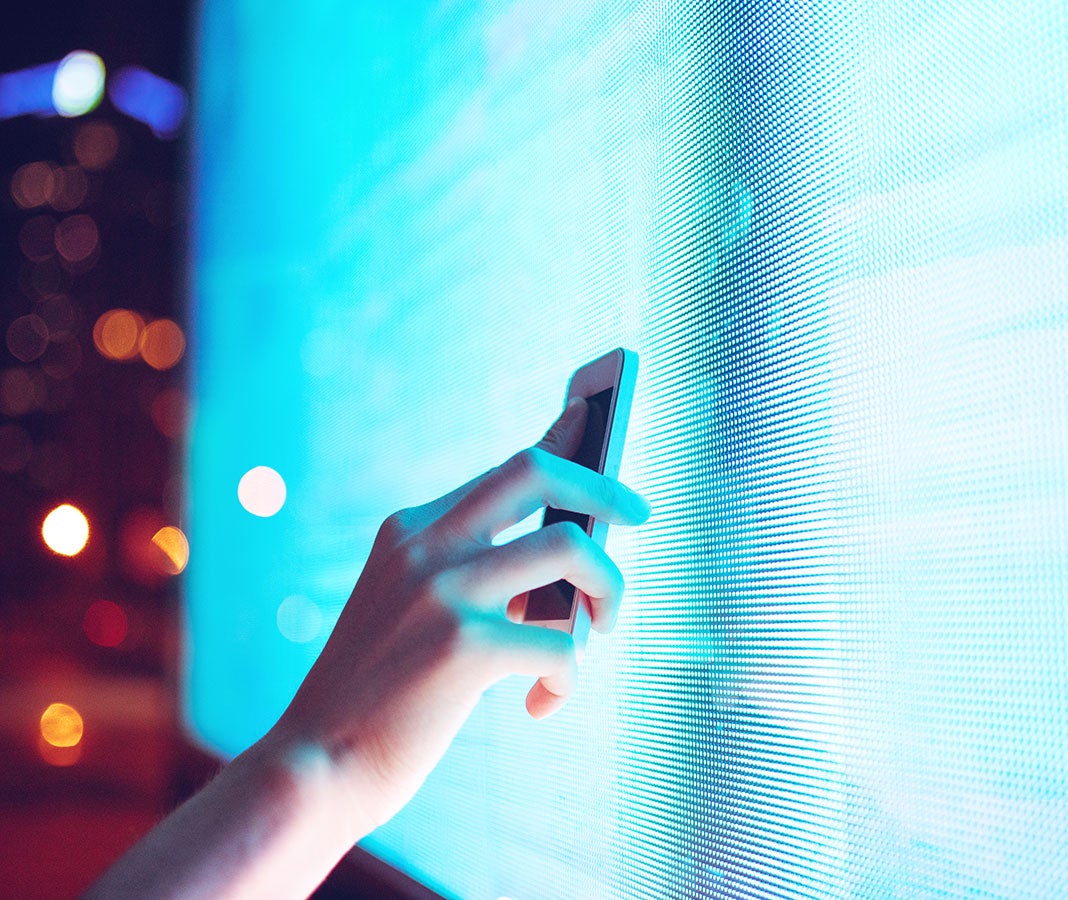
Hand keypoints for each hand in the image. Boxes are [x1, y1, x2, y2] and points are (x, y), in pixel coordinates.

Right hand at [265, 399, 650, 835]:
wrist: (316, 764)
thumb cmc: (381, 693)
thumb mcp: (416, 609)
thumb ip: (476, 573)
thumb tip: (566, 552)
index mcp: (412, 530)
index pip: (505, 467)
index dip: (560, 438)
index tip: (593, 416)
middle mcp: (425, 546)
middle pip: (538, 472)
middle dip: (602, 487)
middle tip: (636, 517)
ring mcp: (442, 591)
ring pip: (571, 548)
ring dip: (607, 588)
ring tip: (598, 629)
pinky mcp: (463, 646)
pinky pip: (562, 644)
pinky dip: (568, 677)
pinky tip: (541, 703)